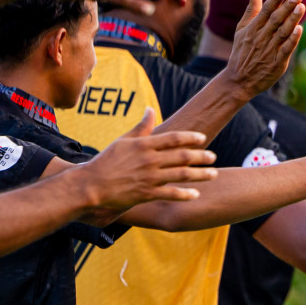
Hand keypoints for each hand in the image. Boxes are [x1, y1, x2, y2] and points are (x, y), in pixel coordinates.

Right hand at [78, 108, 216, 210]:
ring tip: (214, 174)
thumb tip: (151, 109)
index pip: (173, 138)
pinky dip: (185, 194)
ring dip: (201, 175)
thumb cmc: (107, 161)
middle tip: (213, 157)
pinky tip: (196, 194)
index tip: (202, 138)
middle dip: (201, 157)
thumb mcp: (123, 141)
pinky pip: (170, 194)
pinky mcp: (146, 194)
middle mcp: (149, 160)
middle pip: (182, 156)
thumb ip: (141, 127)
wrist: (91, 185)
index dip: (190, 138)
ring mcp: (149, 177)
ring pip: (181, 175)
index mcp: (144, 145)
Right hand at [223, 0, 305, 97]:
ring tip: (302, 7)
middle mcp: (261, 38)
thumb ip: (251, 10)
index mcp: (252, 29)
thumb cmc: (241, 52)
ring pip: (282, 32)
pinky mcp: (277, 63)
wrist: (238, 81)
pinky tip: (300, 29)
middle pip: (276, 20)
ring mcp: (269, 50)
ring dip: (292, 20)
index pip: (265, 11)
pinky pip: (286, 49)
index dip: (275, 0)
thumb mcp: (242, 30)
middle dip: (287, 7)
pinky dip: (293, 40)